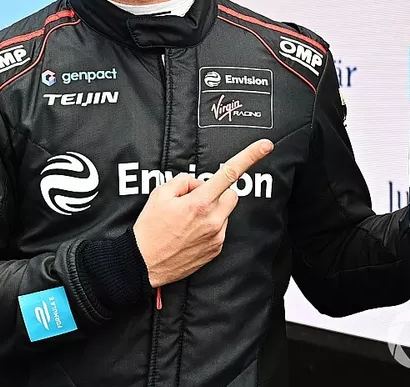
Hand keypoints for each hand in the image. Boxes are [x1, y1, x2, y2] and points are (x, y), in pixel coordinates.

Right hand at [133, 139, 273, 287]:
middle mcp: (213, 220)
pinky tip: (189, 233)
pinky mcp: (216, 250)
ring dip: (212, 210)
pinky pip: (220, 229)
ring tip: (187, 220)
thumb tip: (198, 184)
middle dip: (218, 192)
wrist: (143, 263)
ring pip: (225, 212)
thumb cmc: (149, 228)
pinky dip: (209, 226)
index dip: (250, 156)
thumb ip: (184, 181)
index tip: (266, 145)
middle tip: (194, 199)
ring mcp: (217, 237)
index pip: (229, 173)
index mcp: (200, 203)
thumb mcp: (160, 194)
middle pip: (231, 194)